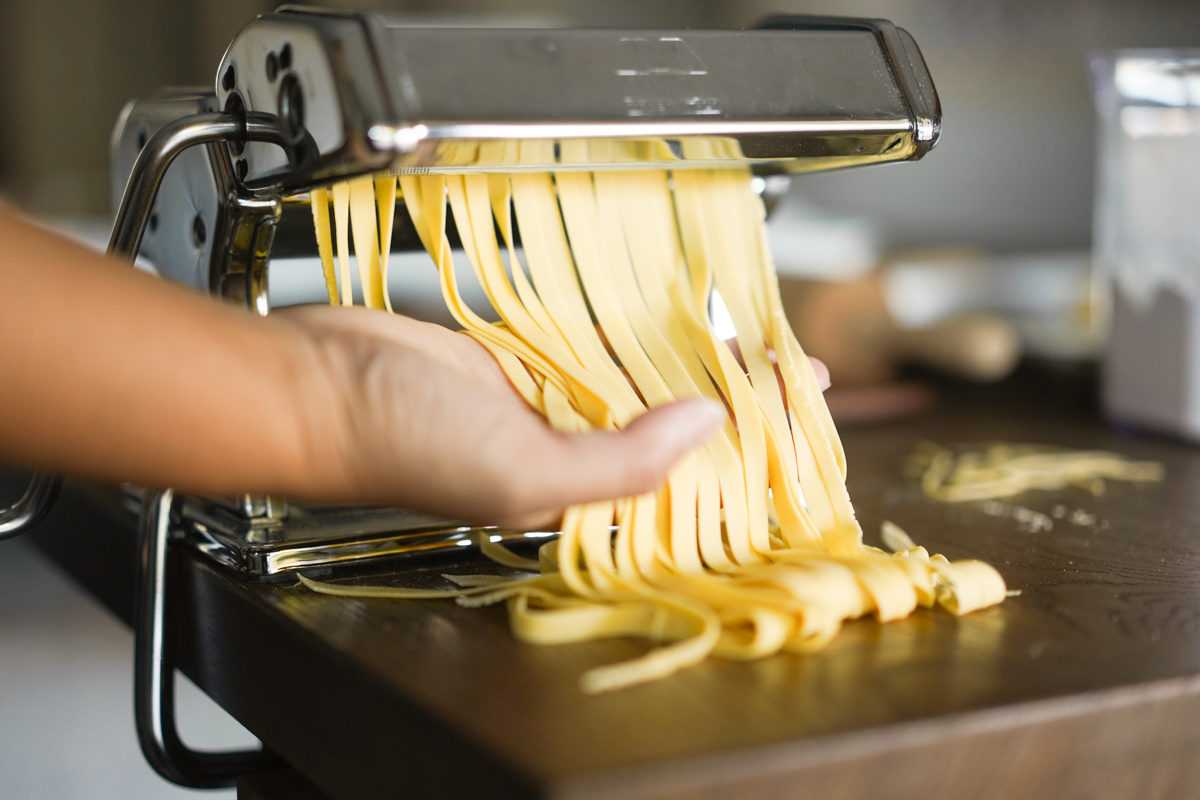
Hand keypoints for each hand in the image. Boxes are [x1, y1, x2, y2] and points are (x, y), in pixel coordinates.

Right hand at [278, 306, 828, 529]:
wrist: (317, 386)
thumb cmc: (401, 444)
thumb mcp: (521, 473)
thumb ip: (618, 462)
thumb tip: (704, 430)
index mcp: (570, 503)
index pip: (678, 487)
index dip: (740, 460)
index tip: (798, 428)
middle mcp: (564, 458)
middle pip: (666, 432)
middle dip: (732, 406)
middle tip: (798, 375)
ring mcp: (540, 406)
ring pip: (634, 385)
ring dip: (690, 365)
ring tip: (755, 344)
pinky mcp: (515, 362)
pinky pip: (590, 349)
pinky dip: (634, 336)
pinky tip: (676, 324)